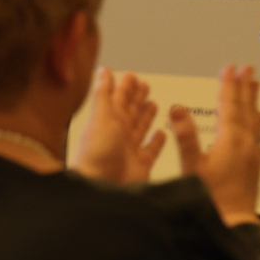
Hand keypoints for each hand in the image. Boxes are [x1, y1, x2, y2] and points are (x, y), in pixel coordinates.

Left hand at [73, 68, 165, 183]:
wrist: (103, 188)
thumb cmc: (98, 154)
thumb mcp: (101, 117)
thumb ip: (104, 93)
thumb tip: (103, 71)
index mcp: (109, 120)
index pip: (119, 98)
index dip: (126, 86)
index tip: (132, 75)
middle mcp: (119, 133)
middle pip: (131, 110)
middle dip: (137, 97)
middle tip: (145, 85)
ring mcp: (130, 149)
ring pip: (140, 127)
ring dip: (146, 115)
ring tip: (152, 104)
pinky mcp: (141, 165)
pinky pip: (151, 150)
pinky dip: (157, 142)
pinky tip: (161, 134)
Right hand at [168, 65, 259, 224]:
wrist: (233, 223)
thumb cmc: (210, 197)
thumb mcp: (192, 166)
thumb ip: (185, 136)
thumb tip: (177, 108)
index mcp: (230, 140)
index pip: (228, 105)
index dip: (228, 85)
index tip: (229, 68)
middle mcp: (246, 143)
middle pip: (246, 108)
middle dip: (245, 87)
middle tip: (248, 68)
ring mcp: (253, 154)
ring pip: (254, 120)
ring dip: (254, 100)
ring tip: (256, 84)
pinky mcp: (255, 165)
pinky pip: (258, 135)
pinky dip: (258, 121)